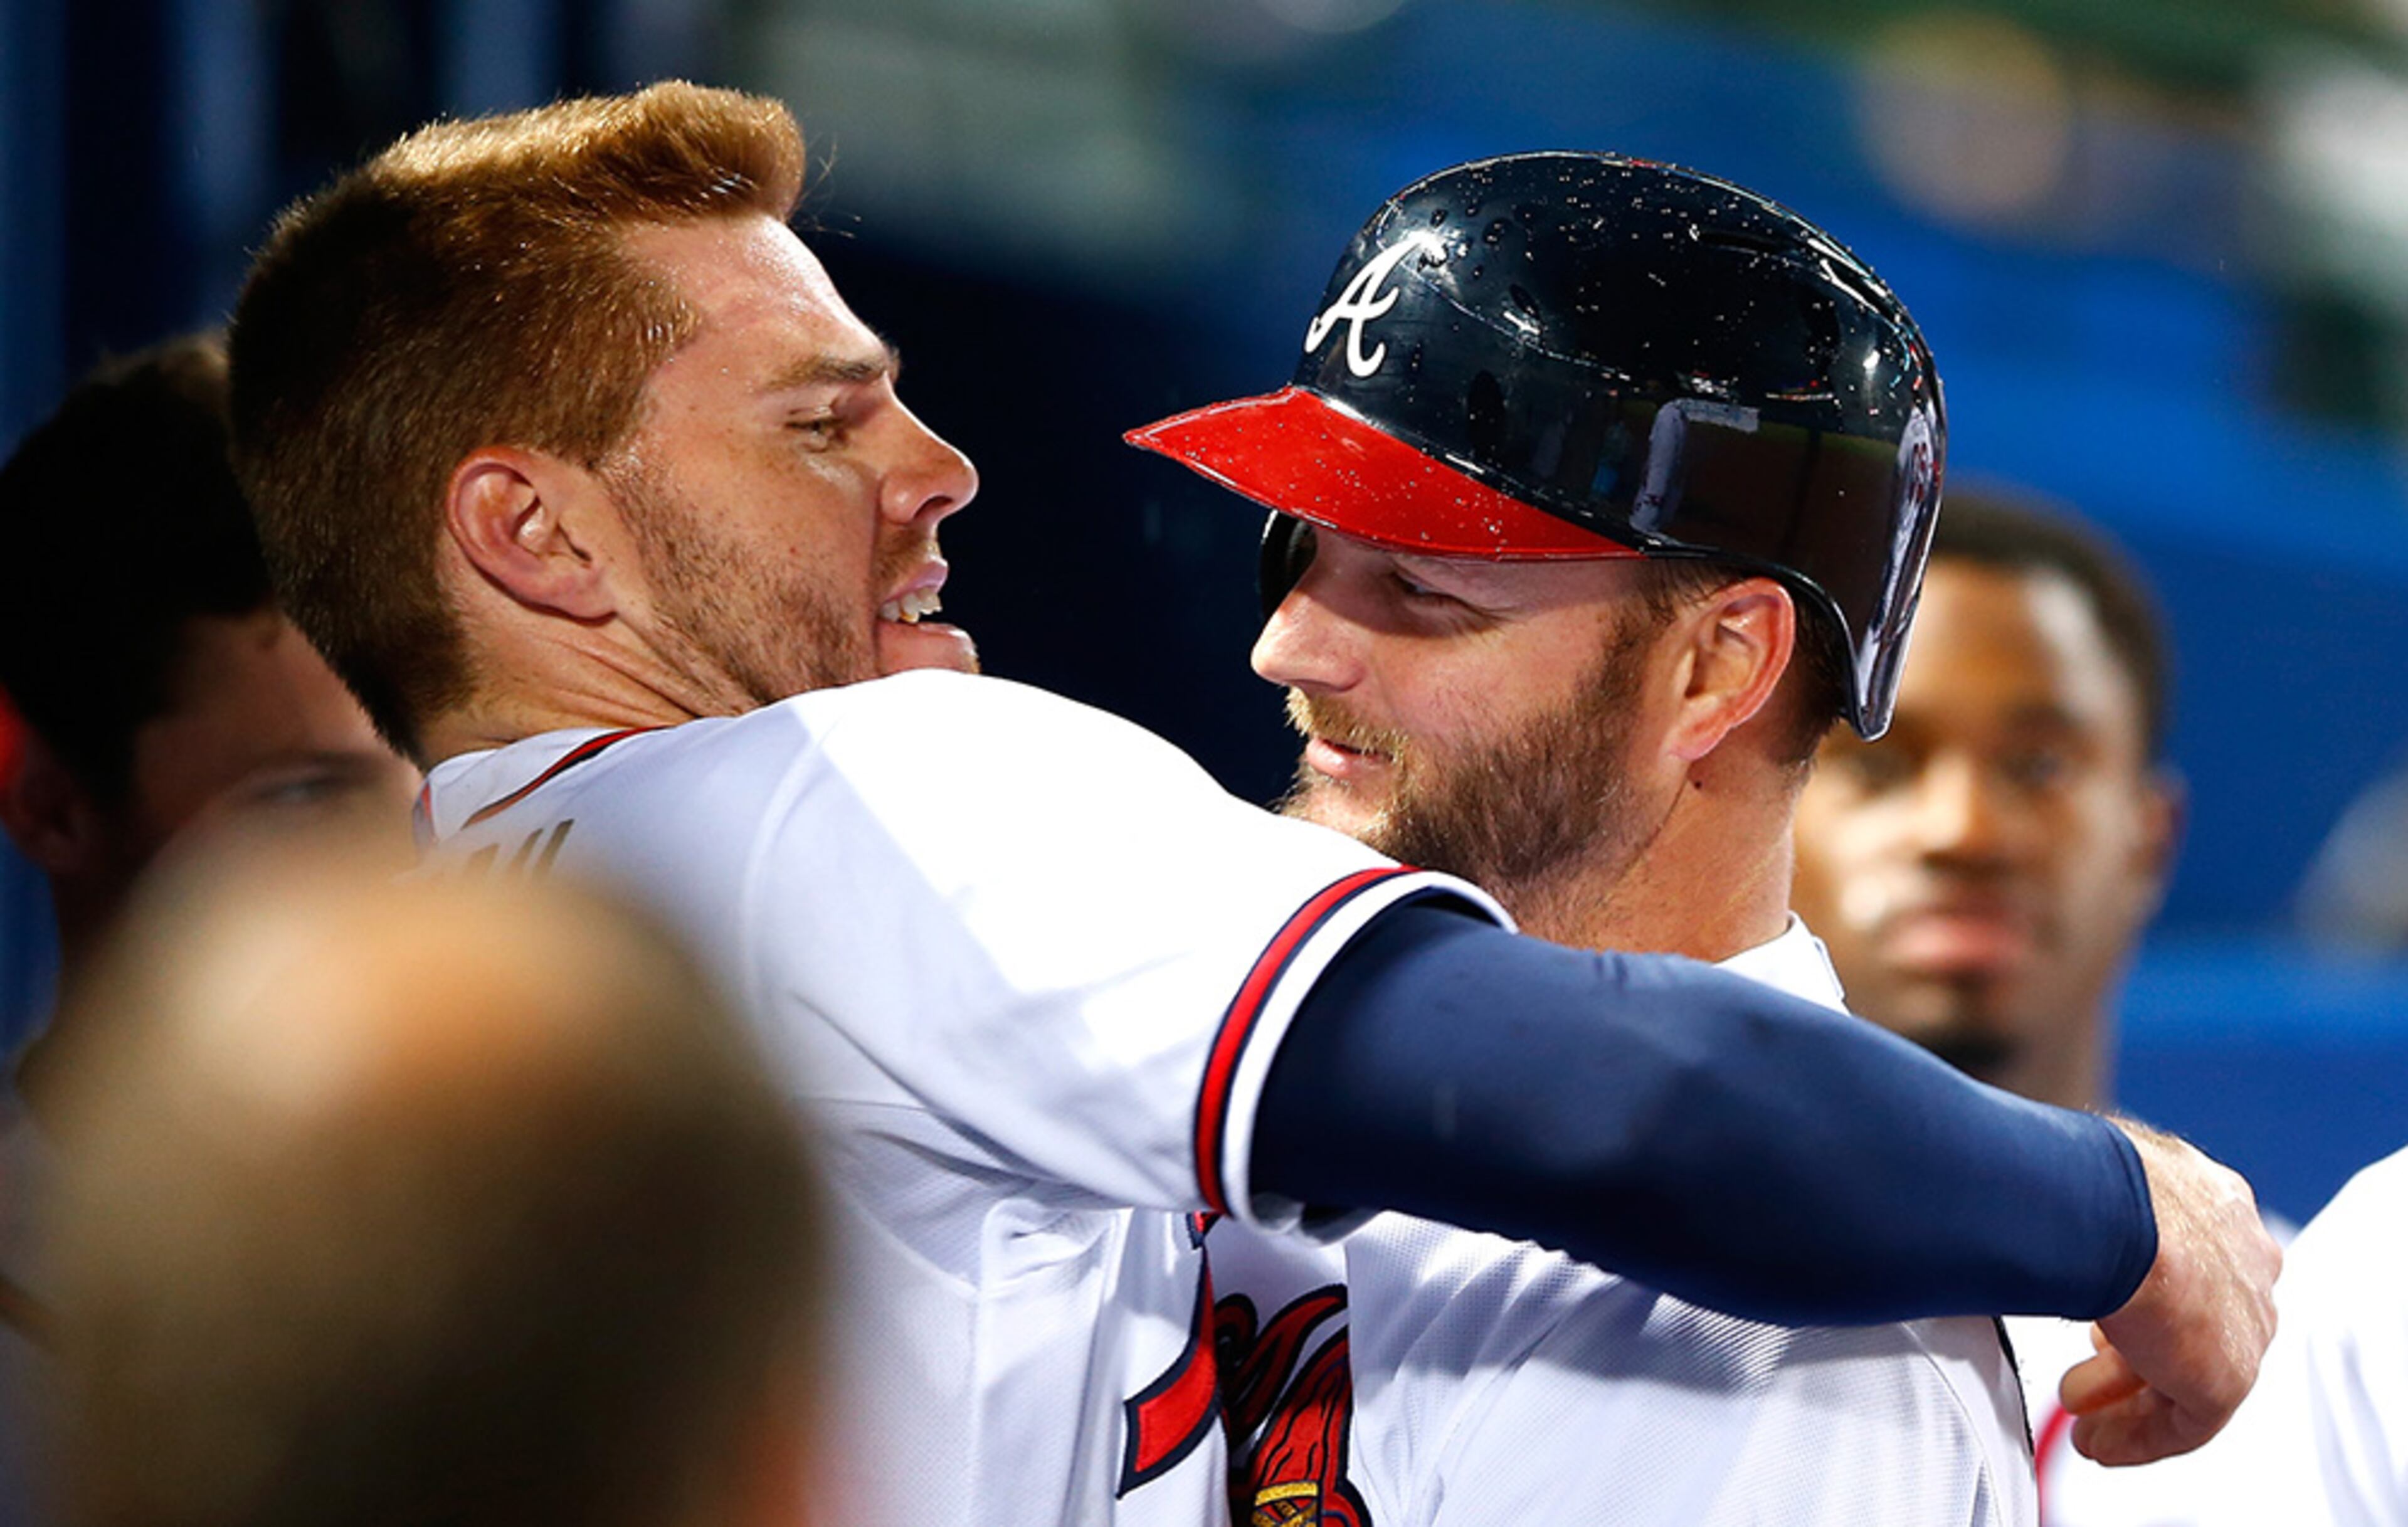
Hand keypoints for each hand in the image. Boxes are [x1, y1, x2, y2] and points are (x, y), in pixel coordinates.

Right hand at [2060, 1117, 2279, 1464]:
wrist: (2115, 1212)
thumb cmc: (2084, 1179)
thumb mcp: (2081, 1182)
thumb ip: (2074, 1209)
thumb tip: (2021, 1210)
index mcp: (2214, 1201)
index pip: (2190, 1261)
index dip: (2137, 1298)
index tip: (2097, 1327)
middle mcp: (2241, 1256)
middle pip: (2192, 1321)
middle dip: (2131, 1357)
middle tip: (2083, 1379)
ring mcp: (2244, 1318)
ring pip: (2189, 1372)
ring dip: (2130, 1401)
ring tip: (2082, 1423)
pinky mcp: (2230, 1374)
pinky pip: (2186, 1420)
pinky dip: (2139, 1436)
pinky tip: (2099, 1445)